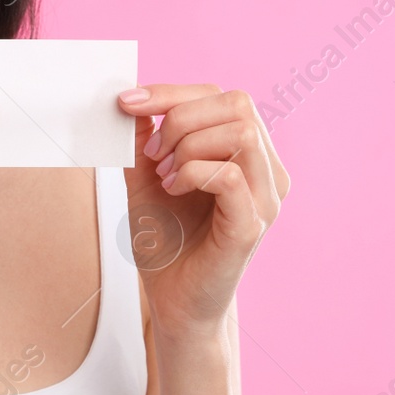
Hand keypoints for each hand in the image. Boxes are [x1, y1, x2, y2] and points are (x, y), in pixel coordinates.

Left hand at [116, 85, 288, 341]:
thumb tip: (137, 98)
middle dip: (181, 117)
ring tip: (165, 175)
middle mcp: (267, 171)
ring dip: (188, 146)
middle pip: (238, 104)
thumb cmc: (167, 240)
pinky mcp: (251, 226)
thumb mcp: (147, 176)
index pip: (223, 96)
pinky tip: (173, 190)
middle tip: (152, 154)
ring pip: (241, 133)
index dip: (172, 93)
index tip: (127, 103)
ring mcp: (265, 199)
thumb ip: (146, 138)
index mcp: (249, 154)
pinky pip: (229, 176)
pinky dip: (192, 173)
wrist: (173, 301)